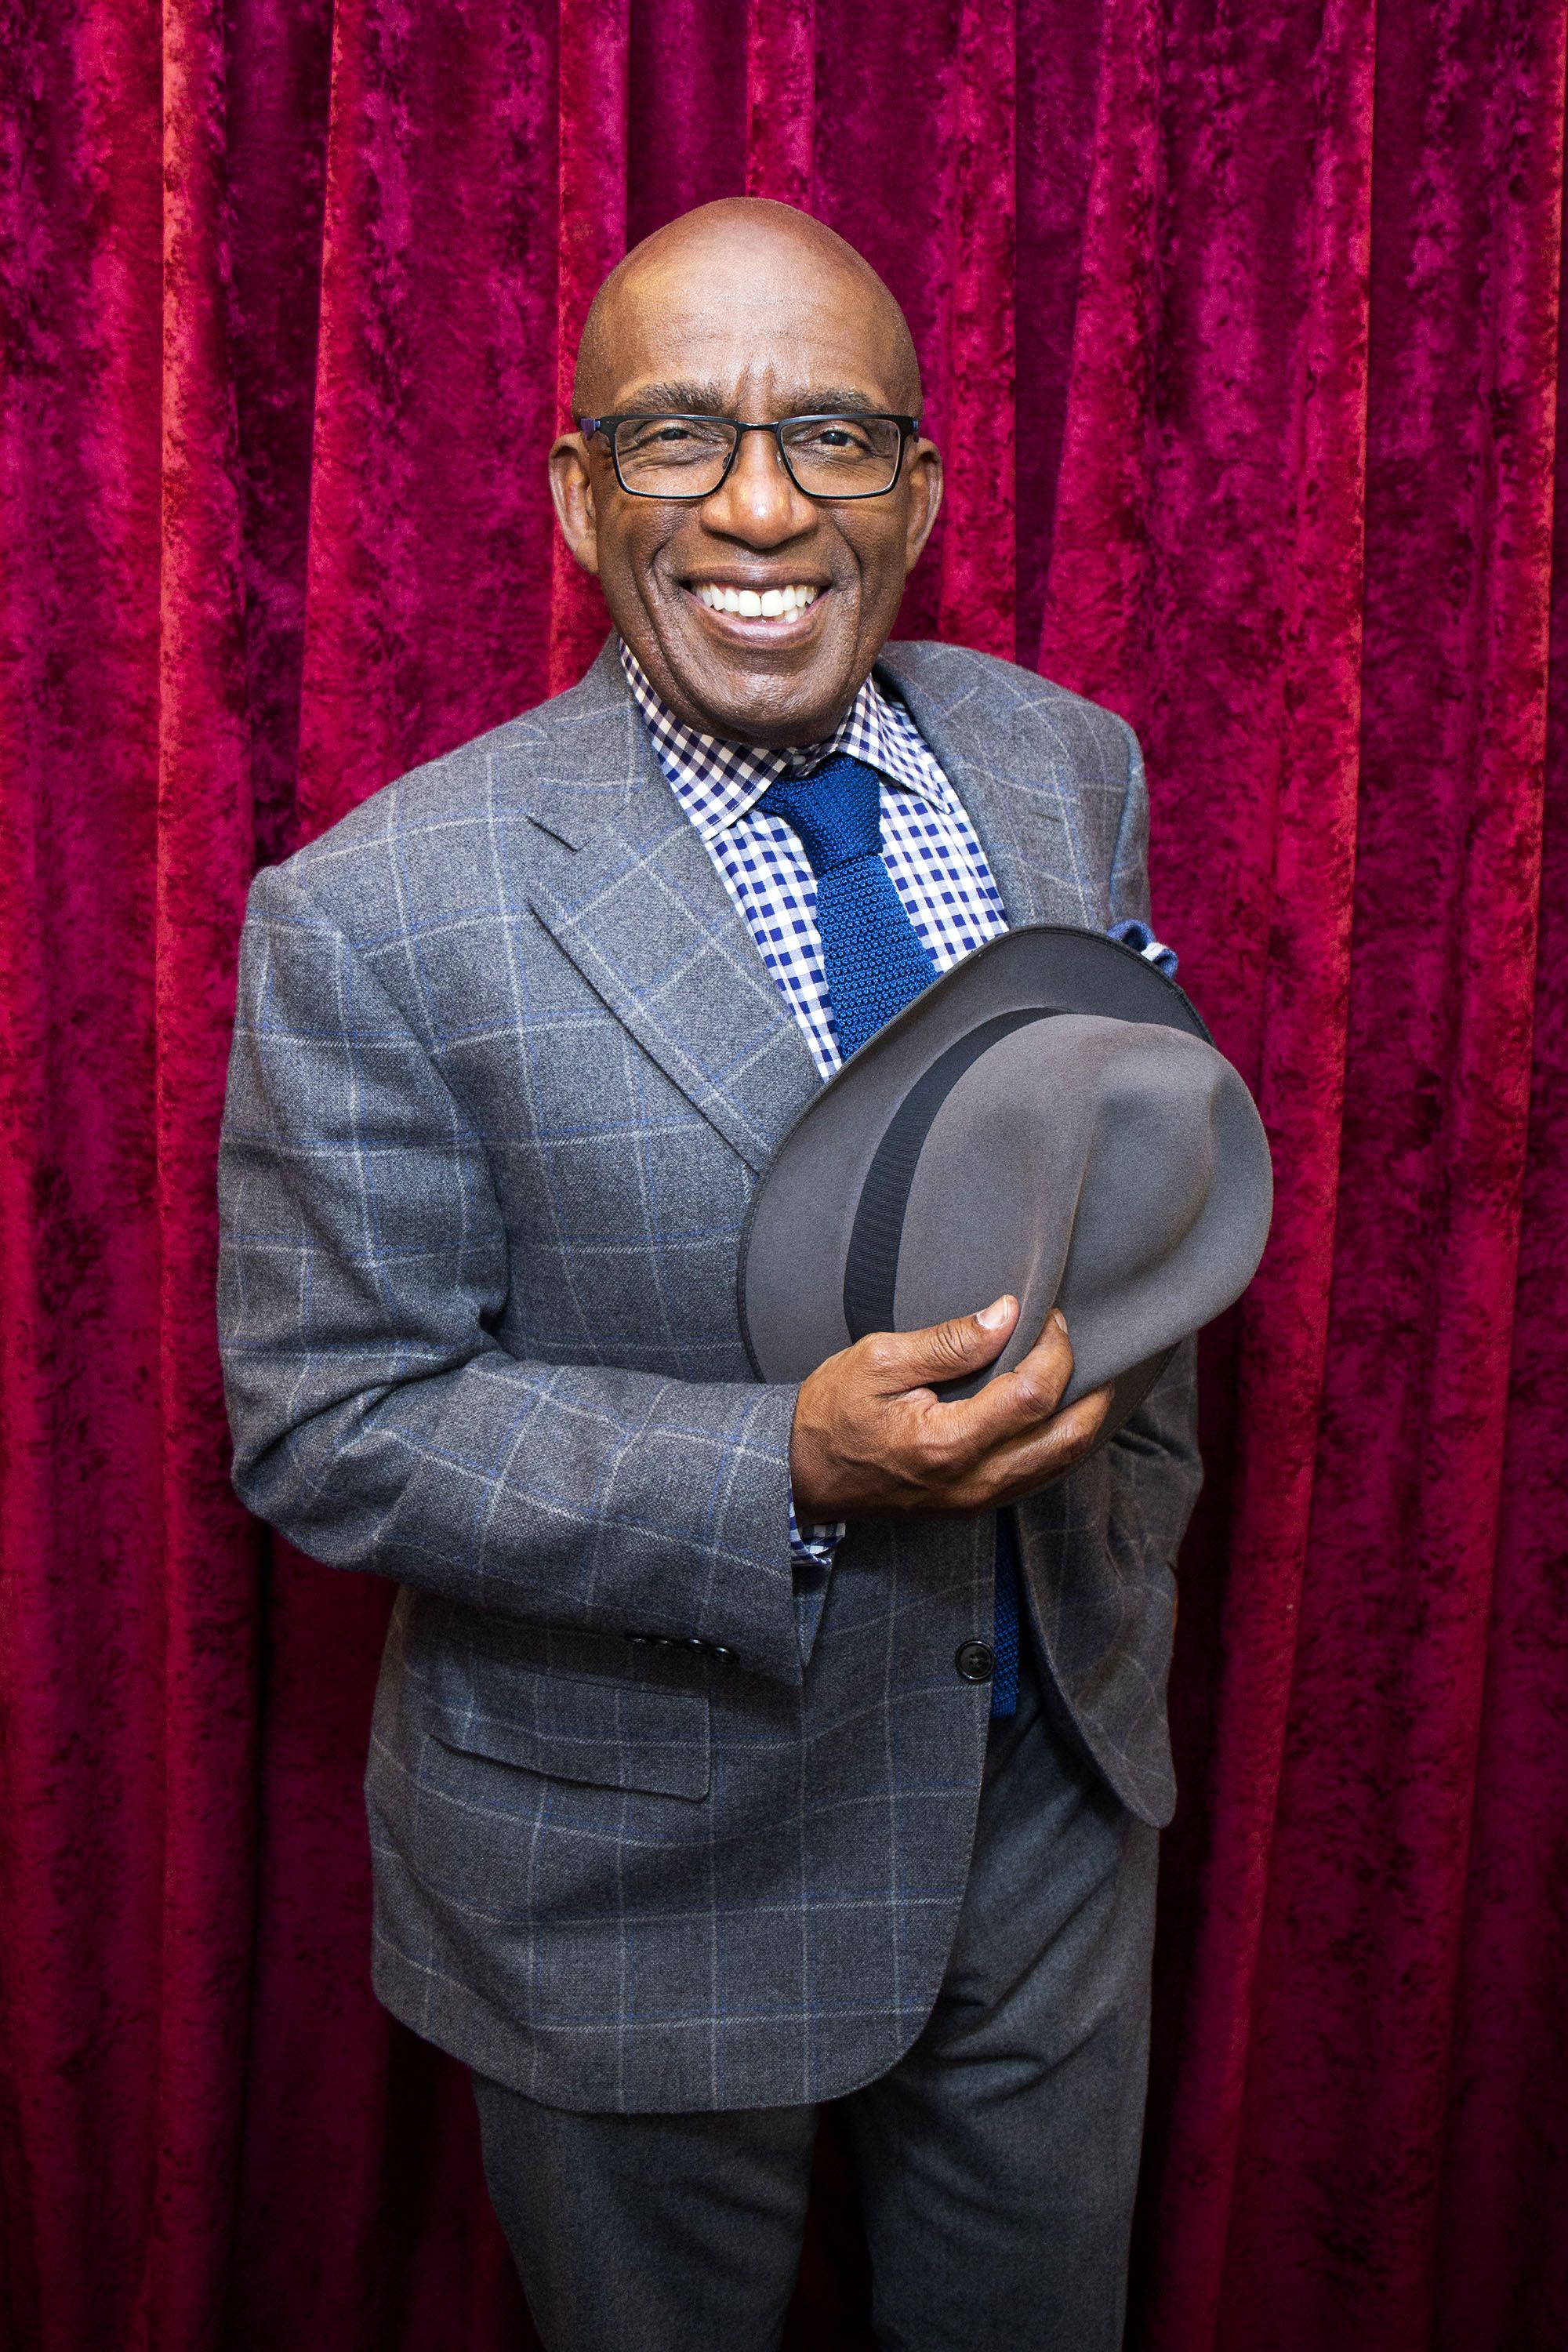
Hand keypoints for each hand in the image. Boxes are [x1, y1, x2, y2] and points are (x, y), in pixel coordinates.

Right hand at [788, 1297, 1112, 1522]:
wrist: (801, 1474)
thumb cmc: (832, 1413)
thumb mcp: (879, 1361)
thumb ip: (948, 1342)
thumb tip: (1006, 1315)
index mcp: (946, 1443)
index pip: (1033, 1395)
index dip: (1056, 1350)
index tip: (1052, 1318)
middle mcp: (971, 1482)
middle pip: (1066, 1439)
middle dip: (1091, 1389)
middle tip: (1088, 1348)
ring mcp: (975, 1501)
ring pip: (1060, 1464)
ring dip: (1082, 1420)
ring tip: (1084, 1376)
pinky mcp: (973, 1507)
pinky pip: (1037, 1478)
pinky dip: (1059, 1443)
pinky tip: (1056, 1413)